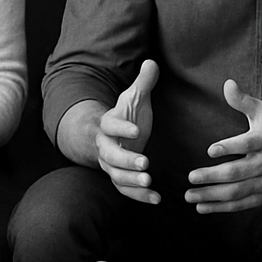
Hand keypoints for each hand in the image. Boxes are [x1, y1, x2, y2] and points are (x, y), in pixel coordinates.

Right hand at [95, 59, 159, 203]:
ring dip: (132, 181)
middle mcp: (106, 146)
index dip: (121, 128)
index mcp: (108, 123)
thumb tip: (152, 62)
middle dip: (126, 161)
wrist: (113, 135)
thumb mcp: (135, 97)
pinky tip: (156, 199)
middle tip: (146, 164)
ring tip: (149, 182)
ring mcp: (111, 164)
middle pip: (110, 156)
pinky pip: (125, 190)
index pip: (110, 125)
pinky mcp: (120, 177)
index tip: (137, 130)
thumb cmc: (127, 115)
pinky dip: (139, 196)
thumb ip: (144, 82)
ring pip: (116, 176)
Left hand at [184, 79, 261, 213]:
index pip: (248, 144)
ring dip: (211, 195)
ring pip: (236, 192)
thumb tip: (227, 84)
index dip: (229, 147)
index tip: (210, 150)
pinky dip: (221, 207)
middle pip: (238, 173)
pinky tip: (201, 207)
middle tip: (191, 177)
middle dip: (213, 176)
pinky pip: (241, 204)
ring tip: (189, 195)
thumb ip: (243, 100)